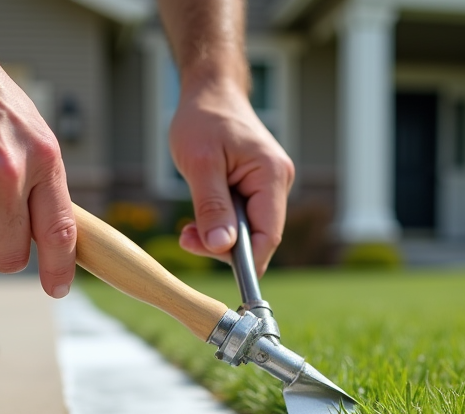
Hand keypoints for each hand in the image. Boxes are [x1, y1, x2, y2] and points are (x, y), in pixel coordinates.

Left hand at [169, 79, 294, 275]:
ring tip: (188, 226)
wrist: (210, 91)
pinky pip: (242, 220)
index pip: (268, 235)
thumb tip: (222, 248)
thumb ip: (212, 207)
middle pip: (259, 238)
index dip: (246, 261)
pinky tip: (199, 217)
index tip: (217, 270)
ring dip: (217, 236)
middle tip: (186, 237)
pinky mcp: (256, 188)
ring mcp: (269, 186)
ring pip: (248, 231)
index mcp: (272, 175)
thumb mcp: (200, 163)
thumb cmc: (203, 118)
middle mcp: (278, 182)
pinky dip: (219, 224)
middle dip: (223, 247)